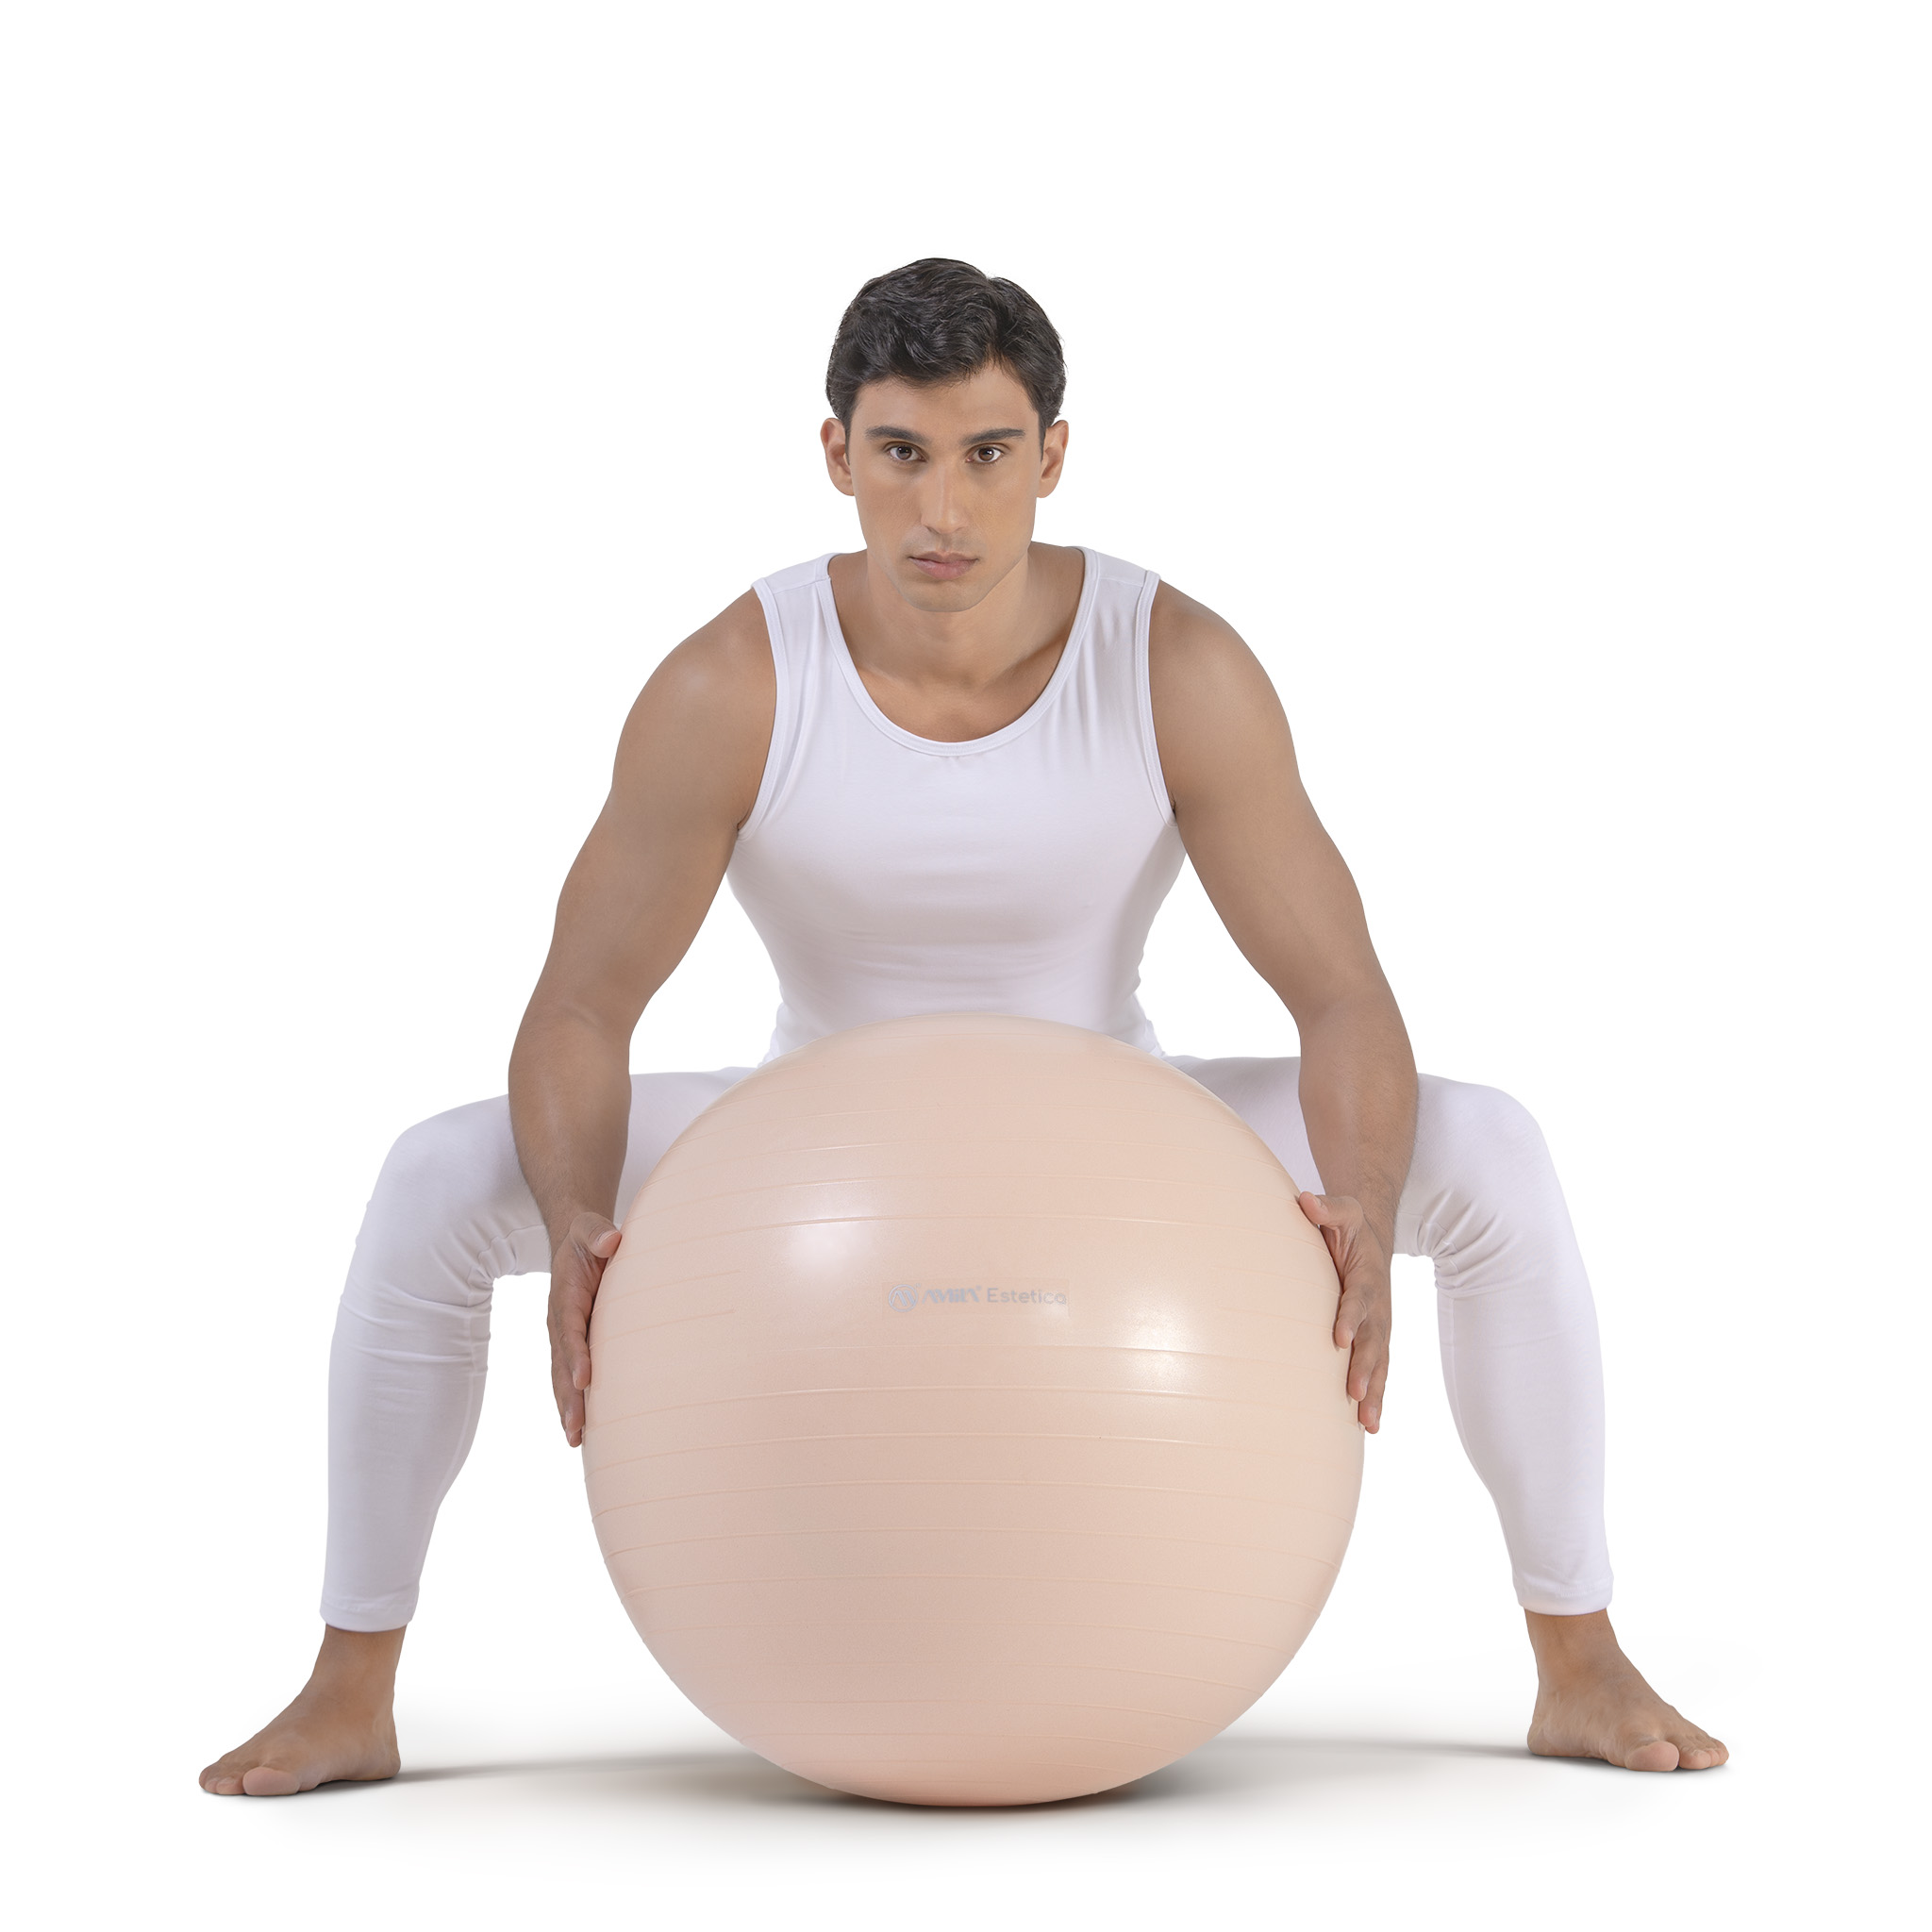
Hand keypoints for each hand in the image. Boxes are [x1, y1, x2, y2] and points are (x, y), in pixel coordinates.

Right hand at [546, 1210, 622, 1447]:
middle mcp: (560, 1322)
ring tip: (575, 1439)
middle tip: (576, 1429)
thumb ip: (598, 1232)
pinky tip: (582, 1429)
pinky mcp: (573, 1345)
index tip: (584, 1379)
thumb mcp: (590, 1228)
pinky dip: (572, 1402)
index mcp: (566, 1296)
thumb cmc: (589, 1237)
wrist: (576, 1242)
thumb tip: (613, 1241)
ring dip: (567, 1408)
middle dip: (567, 1398)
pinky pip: (569, 1377)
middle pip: (561, 1364)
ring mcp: (564, 1337)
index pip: (570, 1329)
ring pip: (562, 1378)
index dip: (575, 1354)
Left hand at [1297, 1191, 1390, 1431]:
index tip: (1339, 1339)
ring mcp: (1379, 1327)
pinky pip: (1377, 1371)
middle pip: (1373, 1342)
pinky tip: (1369, 1425)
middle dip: (1364, 1369)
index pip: (1358, 1300)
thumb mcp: (1341, 1212)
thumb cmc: (1348, 1227)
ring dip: (1374, 1393)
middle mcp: (1378, 1308)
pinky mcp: (1375, 1341)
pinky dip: (1375, 1397)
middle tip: (1353, 1395)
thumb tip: (1304, 1201)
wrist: (1373, 1240)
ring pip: (1379, 1364)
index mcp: (1367, 1278)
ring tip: (1368, 1423)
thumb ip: (1325, 1208)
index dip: (1350, 1318)